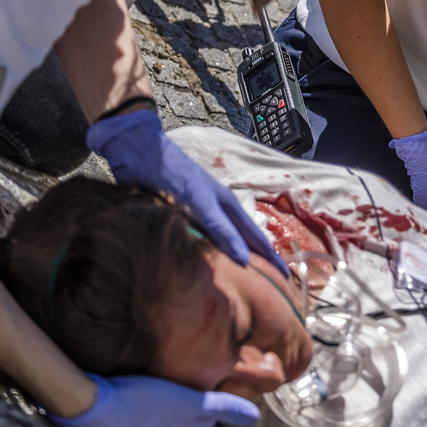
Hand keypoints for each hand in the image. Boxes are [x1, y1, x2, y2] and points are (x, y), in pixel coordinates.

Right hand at [49, 373, 259, 426]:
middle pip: (190, 414)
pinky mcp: (123, 416)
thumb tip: (255, 418)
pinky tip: (148, 378)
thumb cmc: (142, 402)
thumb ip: (222, 407)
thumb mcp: (189, 402)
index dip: (219, 397)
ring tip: (177, 371)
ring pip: (167, 410)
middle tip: (204, 368)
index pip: (211, 416)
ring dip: (174, 394)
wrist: (90, 405)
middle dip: (199, 397)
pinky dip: (153, 392)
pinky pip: (146, 404)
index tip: (225, 375)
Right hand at [87, 108, 285, 274]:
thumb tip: (197, 247)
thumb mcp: (175, 205)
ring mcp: (210, 197)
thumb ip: (189, 223)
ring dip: (258, 253)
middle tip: (287, 281)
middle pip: (251, 233)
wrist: (140, 145)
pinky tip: (242, 257)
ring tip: (275, 274)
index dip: (263, 254)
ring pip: (241, 231)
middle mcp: (220, 201)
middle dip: (269, 257)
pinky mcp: (196, 195)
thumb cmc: (156, 176)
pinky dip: (229, 240)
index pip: (246, 233)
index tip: (278, 275)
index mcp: (218, 204)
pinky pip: (216, 223)